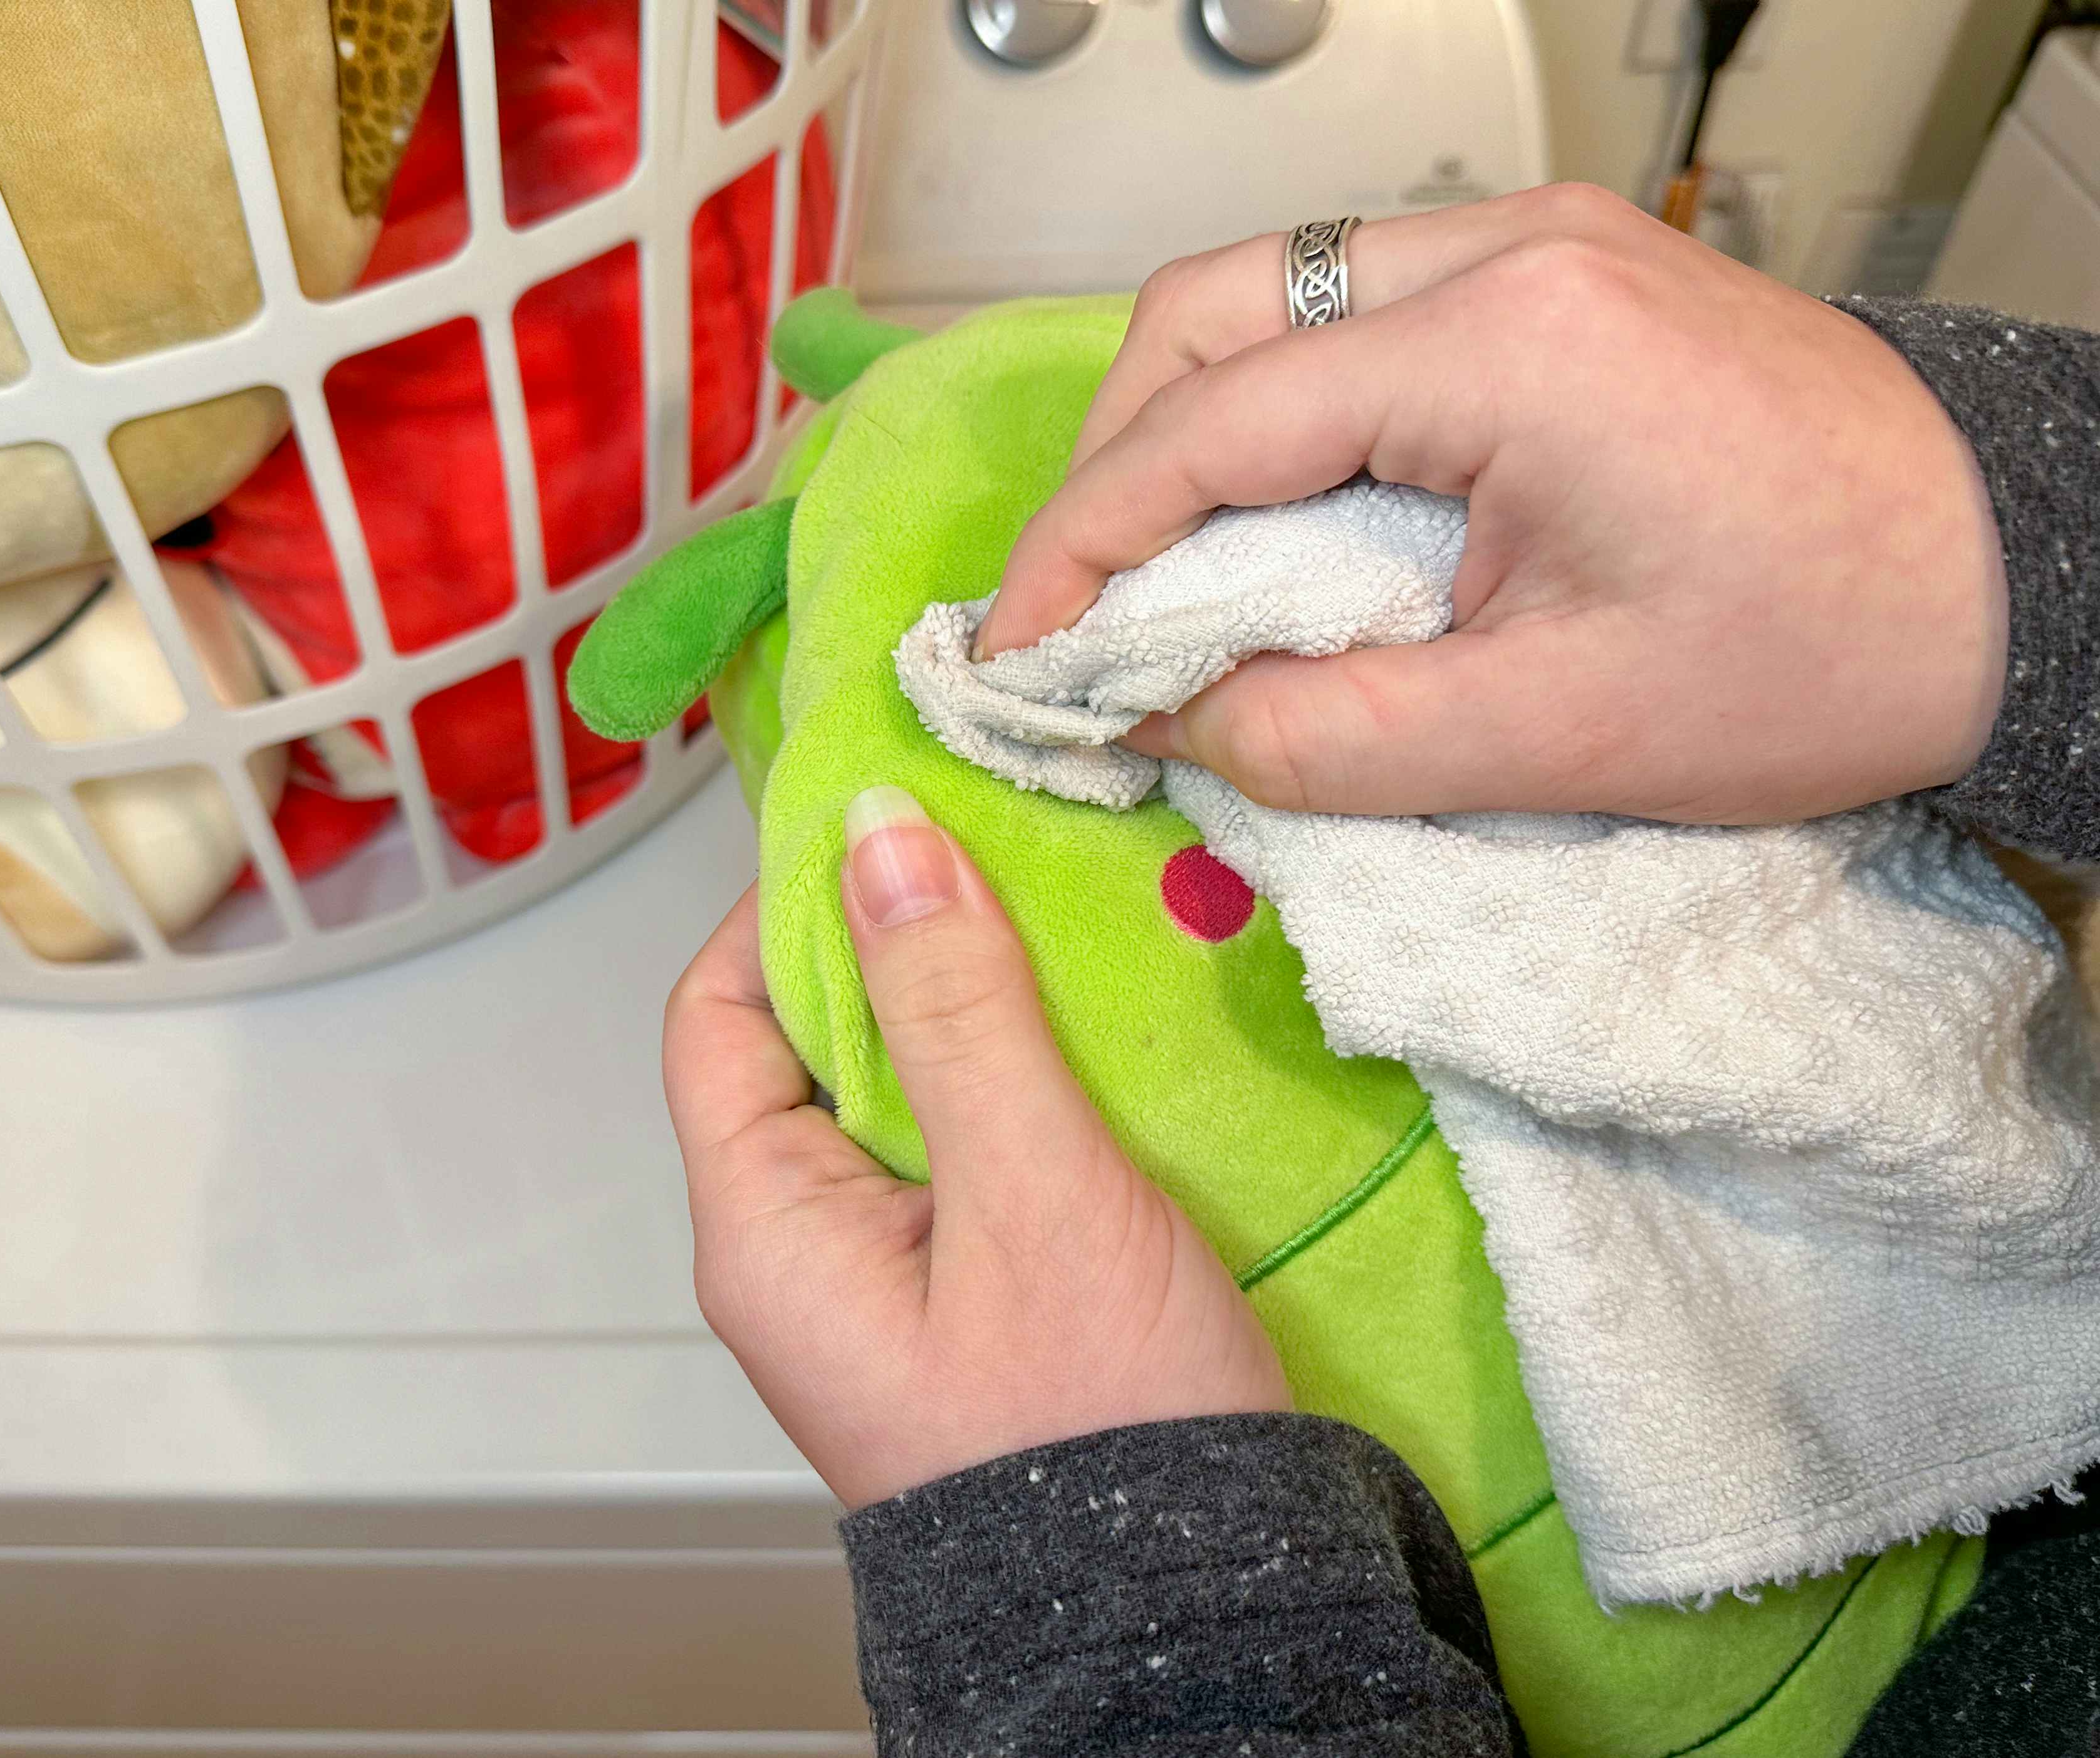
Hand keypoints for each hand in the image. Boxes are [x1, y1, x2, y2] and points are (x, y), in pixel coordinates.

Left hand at [662, 785, 1289, 1507]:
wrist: (1194, 1625)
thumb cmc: (1096, 1432)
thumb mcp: (1031, 1191)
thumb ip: (953, 1009)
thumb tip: (878, 837)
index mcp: (767, 1233)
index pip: (717, 1016)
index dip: (786, 908)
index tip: (890, 827)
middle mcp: (803, 1253)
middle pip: (807, 1045)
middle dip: (897, 944)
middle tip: (1001, 861)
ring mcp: (887, 1277)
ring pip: (898, 1091)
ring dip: (968, 1006)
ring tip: (1060, 932)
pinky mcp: (970, 1293)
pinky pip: (961, 1149)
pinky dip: (1015, 1077)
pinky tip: (1092, 1037)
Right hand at [976, 183, 2009, 825]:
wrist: (2010, 574)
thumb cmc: (1834, 644)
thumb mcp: (1559, 736)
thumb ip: (1327, 735)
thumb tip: (1171, 723)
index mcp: (1507, 346)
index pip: (1211, 423)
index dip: (1085, 542)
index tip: (1027, 645)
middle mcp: (1511, 254)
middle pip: (1214, 308)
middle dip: (1115, 458)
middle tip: (1085, 602)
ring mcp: (1539, 248)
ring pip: (1276, 293)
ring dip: (1190, 423)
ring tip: (1167, 568)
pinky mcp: (1562, 277)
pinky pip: (1359, 312)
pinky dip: (1280, 406)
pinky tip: (1280, 512)